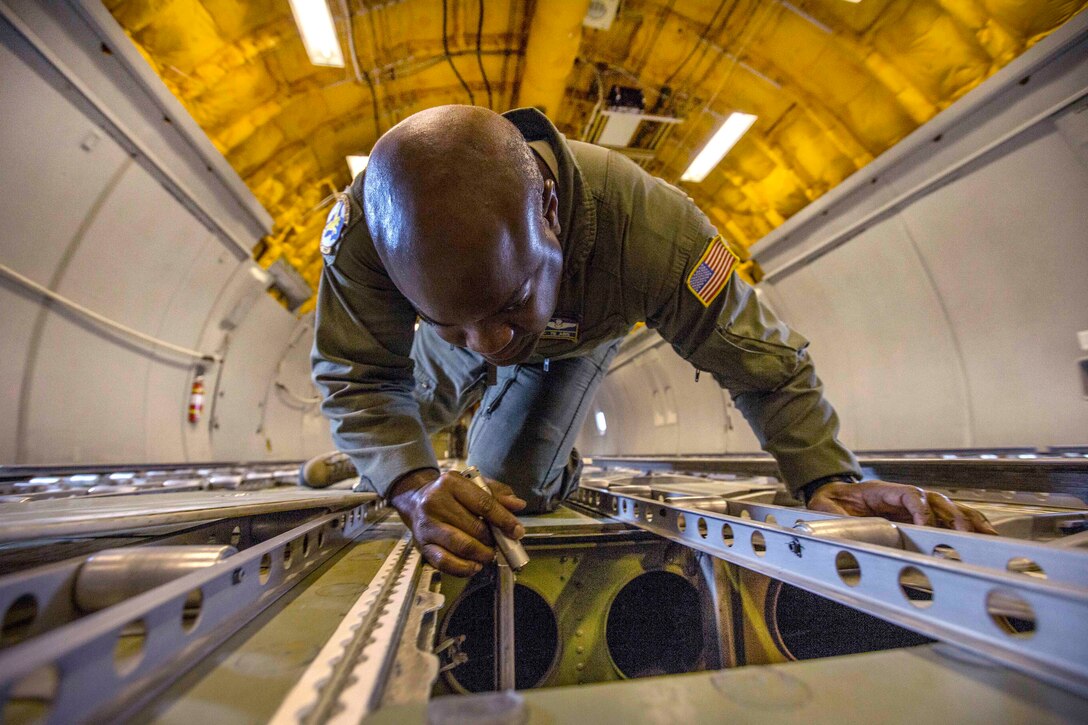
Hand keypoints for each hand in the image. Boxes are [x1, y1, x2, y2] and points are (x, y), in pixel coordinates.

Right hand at [388, 468, 526, 575]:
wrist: (415, 500)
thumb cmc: (450, 493)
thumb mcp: (473, 484)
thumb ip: (497, 493)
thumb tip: (518, 505)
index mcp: (451, 483)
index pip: (484, 504)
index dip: (504, 520)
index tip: (517, 532)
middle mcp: (436, 502)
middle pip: (475, 527)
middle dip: (493, 540)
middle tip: (501, 544)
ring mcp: (427, 525)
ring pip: (462, 546)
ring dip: (482, 555)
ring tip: (489, 554)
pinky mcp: (422, 545)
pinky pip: (445, 562)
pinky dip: (464, 568)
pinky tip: (474, 566)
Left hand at [807, 480, 997, 533]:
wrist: (832, 498)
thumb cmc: (831, 503)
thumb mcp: (826, 509)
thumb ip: (832, 519)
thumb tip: (832, 530)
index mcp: (883, 492)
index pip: (911, 495)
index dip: (921, 509)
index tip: (925, 526)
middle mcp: (903, 497)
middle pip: (937, 501)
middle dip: (954, 516)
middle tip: (966, 533)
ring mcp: (914, 507)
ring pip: (948, 509)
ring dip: (968, 521)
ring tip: (988, 536)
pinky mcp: (919, 519)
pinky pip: (947, 520)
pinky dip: (968, 525)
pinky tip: (985, 535)